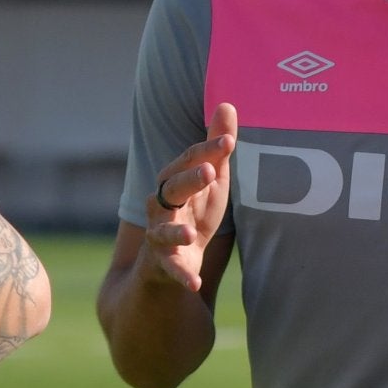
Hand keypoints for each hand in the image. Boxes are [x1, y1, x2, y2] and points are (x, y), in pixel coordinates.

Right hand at [142, 104, 236, 292]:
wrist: (172, 257)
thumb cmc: (194, 209)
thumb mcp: (210, 180)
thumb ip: (216, 148)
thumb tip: (227, 104)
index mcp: (174, 180)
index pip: (188, 161)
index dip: (206, 151)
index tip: (228, 142)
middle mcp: (161, 204)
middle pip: (171, 188)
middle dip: (188, 180)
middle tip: (207, 172)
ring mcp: (159, 234)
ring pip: (162, 230)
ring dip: (175, 232)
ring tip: (191, 234)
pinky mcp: (163, 263)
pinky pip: (171, 268)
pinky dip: (182, 276)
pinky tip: (195, 283)